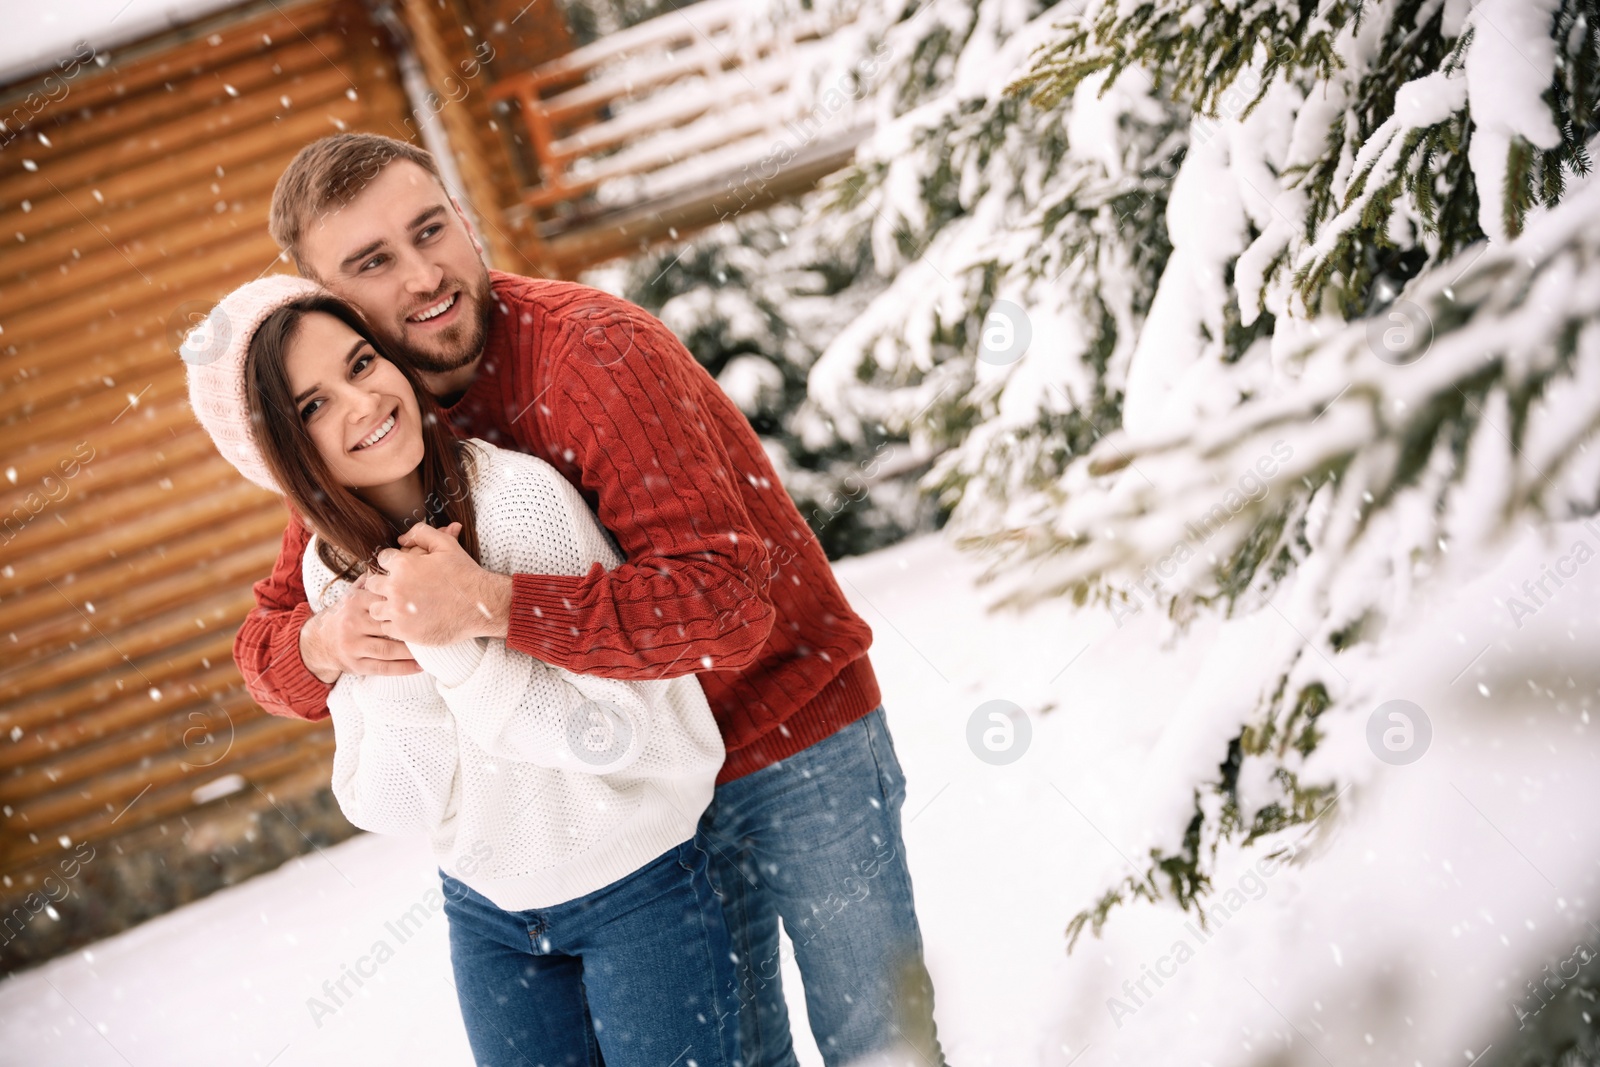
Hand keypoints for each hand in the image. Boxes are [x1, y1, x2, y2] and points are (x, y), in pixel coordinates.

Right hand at [299, 573, 420, 682]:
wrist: (318, 642)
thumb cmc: (344, 615)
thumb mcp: (352, 596)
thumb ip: (371, 582)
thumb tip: (392, 564)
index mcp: (353, 603)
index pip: (383, 601)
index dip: (406, 603)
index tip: (427, 603)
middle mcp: (351, 624)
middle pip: (387, 626)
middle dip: (411, 627)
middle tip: (434, 626)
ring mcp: (353, 647)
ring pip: (387, 650)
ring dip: (411, 651)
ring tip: (430, 647)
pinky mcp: (356, 665)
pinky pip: (383, 668)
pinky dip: (403, 668)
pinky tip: (420, 666)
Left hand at [365, 522, 511, 644]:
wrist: (481, 606)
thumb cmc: (464, 574)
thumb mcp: (446, 544)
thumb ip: (420, 533)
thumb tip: (401, 539)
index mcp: (403, 565)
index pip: (382, 560)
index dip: (393, 563)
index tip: (403, 571)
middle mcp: (396, 588)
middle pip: (372, 584)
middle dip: (384, 584)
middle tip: (401, 589)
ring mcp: (398, 611)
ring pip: (375, 608)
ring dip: (385, 605)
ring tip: (402, 605)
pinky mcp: (404, 631)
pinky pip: (385, 627)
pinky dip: (394, 624)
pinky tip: (409, 619)